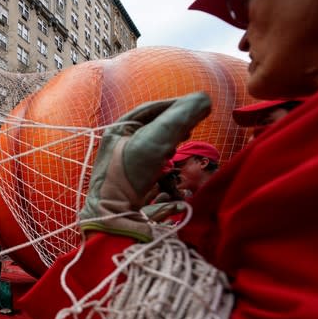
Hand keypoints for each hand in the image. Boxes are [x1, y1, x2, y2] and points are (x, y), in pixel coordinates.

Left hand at [77, 92, 211, 240]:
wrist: (113, 218)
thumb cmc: (128, 175)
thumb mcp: (155, 141)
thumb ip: (180, 118)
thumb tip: (204, 100)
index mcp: (117, 130)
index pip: (150, 110)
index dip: (175, 106)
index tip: (197, 108)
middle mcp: (118, 147)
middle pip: (153, 129)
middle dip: (174, 127)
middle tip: (189, 130)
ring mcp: (125, 167)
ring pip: (156, 150)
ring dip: (171, 147)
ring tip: (180, 148)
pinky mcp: (134, 187)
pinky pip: (155, 171)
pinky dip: (167, 169)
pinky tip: (172, 172)